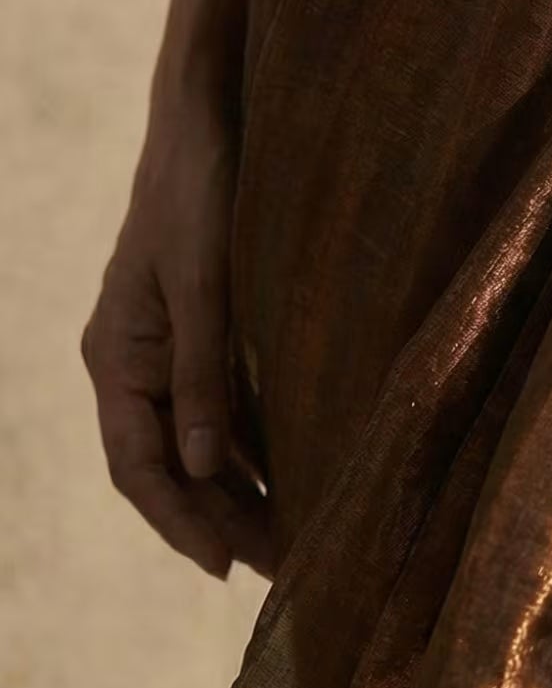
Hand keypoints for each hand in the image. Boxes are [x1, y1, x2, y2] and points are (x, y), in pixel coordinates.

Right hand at [80, 76, 273, 580]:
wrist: (211, 117)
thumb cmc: (202, 190)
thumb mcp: (205, 283)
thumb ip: (202, 373)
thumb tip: (198, 468)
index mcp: (118, 356)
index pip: (139, 465)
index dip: (180, 521)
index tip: (227, 566)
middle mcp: (136, 363)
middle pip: (171, 466)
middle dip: (220, 521)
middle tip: (286, 571)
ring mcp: (171, 350)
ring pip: (199, 444)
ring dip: (241, 492)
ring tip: (298, 541)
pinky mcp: (207, 333)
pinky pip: (223, 410)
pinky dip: (254, 449)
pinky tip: (297, 475)